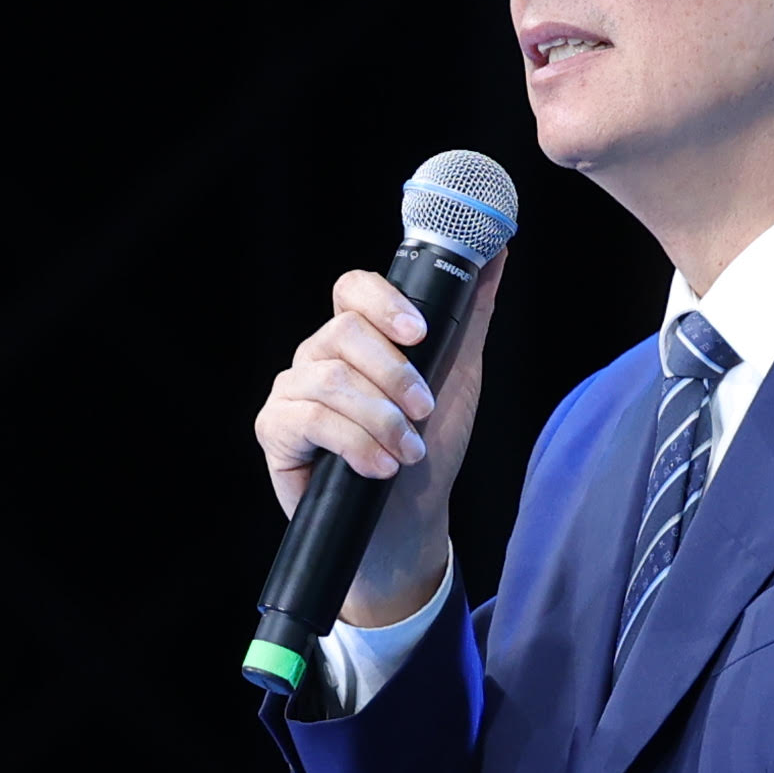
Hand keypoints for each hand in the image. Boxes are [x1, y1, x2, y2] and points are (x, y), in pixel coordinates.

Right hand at [256, 247, 506, 626]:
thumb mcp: (458, 377)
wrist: (409, 520)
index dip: (384, 303)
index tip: (420, 334)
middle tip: (424, 410)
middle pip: (344, 332)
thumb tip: (498, 252)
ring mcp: (293, 391)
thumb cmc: (429, 446)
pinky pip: (308, 419)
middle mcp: (319, 356)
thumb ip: (471, 315)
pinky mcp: (275, 430)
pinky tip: (379, 466)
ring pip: (329, 378)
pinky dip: (353, 443)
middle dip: (394, 374)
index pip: (353, 289)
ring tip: (408, 452)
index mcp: (359, 337)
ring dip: (380, 418)